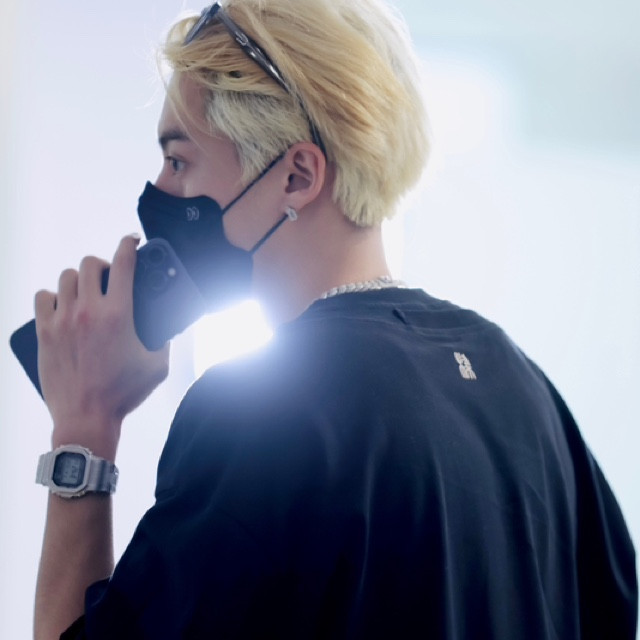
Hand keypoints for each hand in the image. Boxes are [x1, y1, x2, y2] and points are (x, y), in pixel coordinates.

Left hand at [34, 235, 168, 457]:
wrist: (86, 418)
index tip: (131, 241)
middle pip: (89, 264)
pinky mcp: (44, 333)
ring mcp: (62, 320)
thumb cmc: (123, 393)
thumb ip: (165, 340)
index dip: (129, 245)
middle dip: (102, 265)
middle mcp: (88, 311)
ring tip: (86, 293)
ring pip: (65, 277)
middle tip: (108, 277)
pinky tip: (63, 307)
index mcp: (119, 315)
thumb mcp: (157, 366)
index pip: (123, 264)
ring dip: (78, 279)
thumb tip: (166, 327)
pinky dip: (53, 297)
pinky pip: (42, 297)